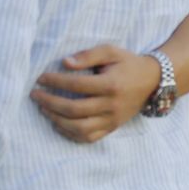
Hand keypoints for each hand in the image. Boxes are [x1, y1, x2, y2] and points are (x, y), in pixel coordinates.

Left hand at [31, 44, 158, 142]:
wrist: (153, 82)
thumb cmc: (128, 63)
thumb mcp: (110, 51)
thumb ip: (88, 55)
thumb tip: (65, 63)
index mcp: (110, 85)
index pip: (77, 86)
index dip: (55, 81)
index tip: (40, 78)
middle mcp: (111, 105)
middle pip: (75, 109)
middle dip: (50, 102)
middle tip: (35, 95)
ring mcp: (112, 120)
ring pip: (80, 128)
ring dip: (57, 120)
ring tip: (43, 109)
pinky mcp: (112, 128)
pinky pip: (89, 137)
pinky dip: (71, 134)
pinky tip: (58, 123)